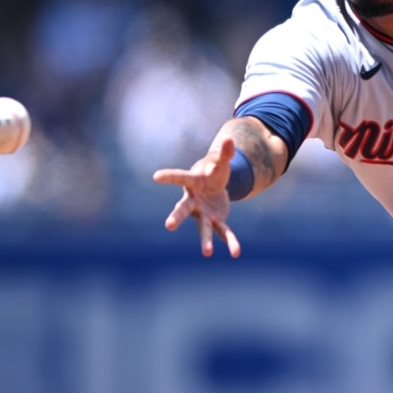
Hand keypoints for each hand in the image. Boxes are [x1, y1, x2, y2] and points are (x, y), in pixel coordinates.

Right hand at [152, 137, 241, 257]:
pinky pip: (223, 232)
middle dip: (177, 216)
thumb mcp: (221, 162)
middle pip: (183, 209)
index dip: (169, 176)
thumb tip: (229, 138)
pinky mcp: (215, 220)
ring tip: (208, 253)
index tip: (156, 176)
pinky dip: (231, 242)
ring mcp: (203, 213)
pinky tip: (236, 252)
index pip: (180, 177)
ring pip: (203, 228)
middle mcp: (194, 201)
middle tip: (168, 225)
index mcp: (192, 183)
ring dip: (205, 240)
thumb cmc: (214, 171)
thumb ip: (225, 152)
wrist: (215, 185)